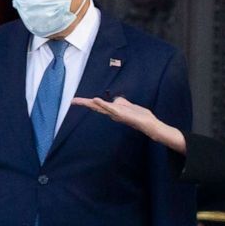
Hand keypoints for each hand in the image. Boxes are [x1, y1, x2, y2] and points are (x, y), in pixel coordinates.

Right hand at [71, 96, 186, 153]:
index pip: (99, 106)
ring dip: (92, 104)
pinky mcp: (123, 115)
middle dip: (85, 104)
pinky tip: (96, 100)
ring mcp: (118, 115)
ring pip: (102, 108)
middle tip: (72, 101)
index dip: (88, 103)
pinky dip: (103, 104)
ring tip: (81, 100)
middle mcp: (114, 114)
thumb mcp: (131, 106)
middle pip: (97, 107)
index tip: (75, 100)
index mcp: (115, 111)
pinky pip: (112, 108)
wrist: (152, 127)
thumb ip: (122, 102)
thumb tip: (114, 99)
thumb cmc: (142, 117)